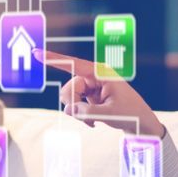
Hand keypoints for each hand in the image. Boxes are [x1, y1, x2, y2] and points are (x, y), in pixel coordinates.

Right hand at [37, 49, 162, 135]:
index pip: (74, 64)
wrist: (141, 123)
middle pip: (69, 87)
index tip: (36, 53)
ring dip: (77, 112)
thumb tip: (68, 110)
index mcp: (101, 73)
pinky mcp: (90, 97)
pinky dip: (81, 116)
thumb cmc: (131, 114)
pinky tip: (93, 123)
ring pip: (70, 98)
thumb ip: (87, 112)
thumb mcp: (110, 114)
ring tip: (93, 121)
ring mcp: (92, 87)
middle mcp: (95, 77)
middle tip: (86, 117)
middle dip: (73, 103)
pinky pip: (75, 105)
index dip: (53, 59)